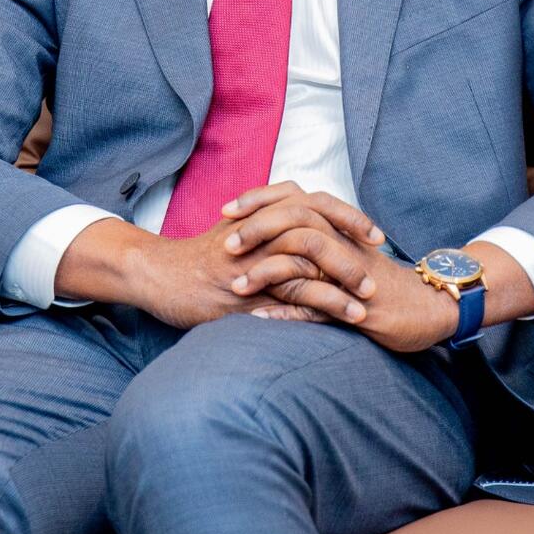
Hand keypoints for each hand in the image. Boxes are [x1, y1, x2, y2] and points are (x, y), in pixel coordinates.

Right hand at [62, 183, 384, 329]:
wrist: (156, 272)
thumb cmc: (200, 254)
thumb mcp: (239, 227)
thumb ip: (272, 218)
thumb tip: (310, 217)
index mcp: (262, 214)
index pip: (316, 205)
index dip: (349, 218)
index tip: (377, 236)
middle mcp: (257, 235)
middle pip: (314, 234)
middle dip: (350, 258)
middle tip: (375, 279)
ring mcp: (247, 266)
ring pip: (300, 270)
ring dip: (336, 293)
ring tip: (363, 311)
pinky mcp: (236, 296)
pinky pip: (277, 304)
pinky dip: (305, 315)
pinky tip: (328, 328)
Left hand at [221, 186, 459, 351]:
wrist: (429, 306)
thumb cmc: (380, 282)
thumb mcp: (345, 254)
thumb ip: (314, 239)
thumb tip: (274, 233)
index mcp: (337, 225)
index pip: (292, 199)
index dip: (258, 201)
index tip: (226, 210)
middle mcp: (343, 241)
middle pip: (295, 218)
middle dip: (256, 228)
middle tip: (224, 244)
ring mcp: (350, 272)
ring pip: (303, 257)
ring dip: (265, 271)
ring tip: (236, 286)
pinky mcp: (357, 305)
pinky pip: (317, 304)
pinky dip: (286, 311)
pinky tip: (259, 319)